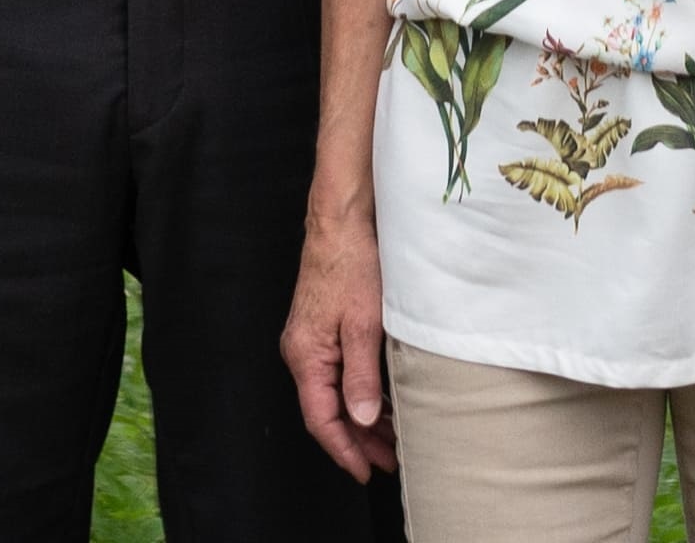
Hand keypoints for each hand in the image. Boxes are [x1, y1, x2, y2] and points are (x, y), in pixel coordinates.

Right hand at [280, 195, 392, 482]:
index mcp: (306, 356)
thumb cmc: (351, 265)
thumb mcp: (363, 325)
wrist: (342, 222)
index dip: (344, 450)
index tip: (365, 471)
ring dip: (361, 419)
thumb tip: (361, 421)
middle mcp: (303, 353)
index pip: (321, 419)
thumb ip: (361, 376)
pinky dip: (360, 393)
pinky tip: (382, 402)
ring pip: (335, 394)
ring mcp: (312, 341)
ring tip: (392, 439)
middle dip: (357, 441)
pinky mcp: (324, 329)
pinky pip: (339, 374)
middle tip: (388, 461)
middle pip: (327, 411)